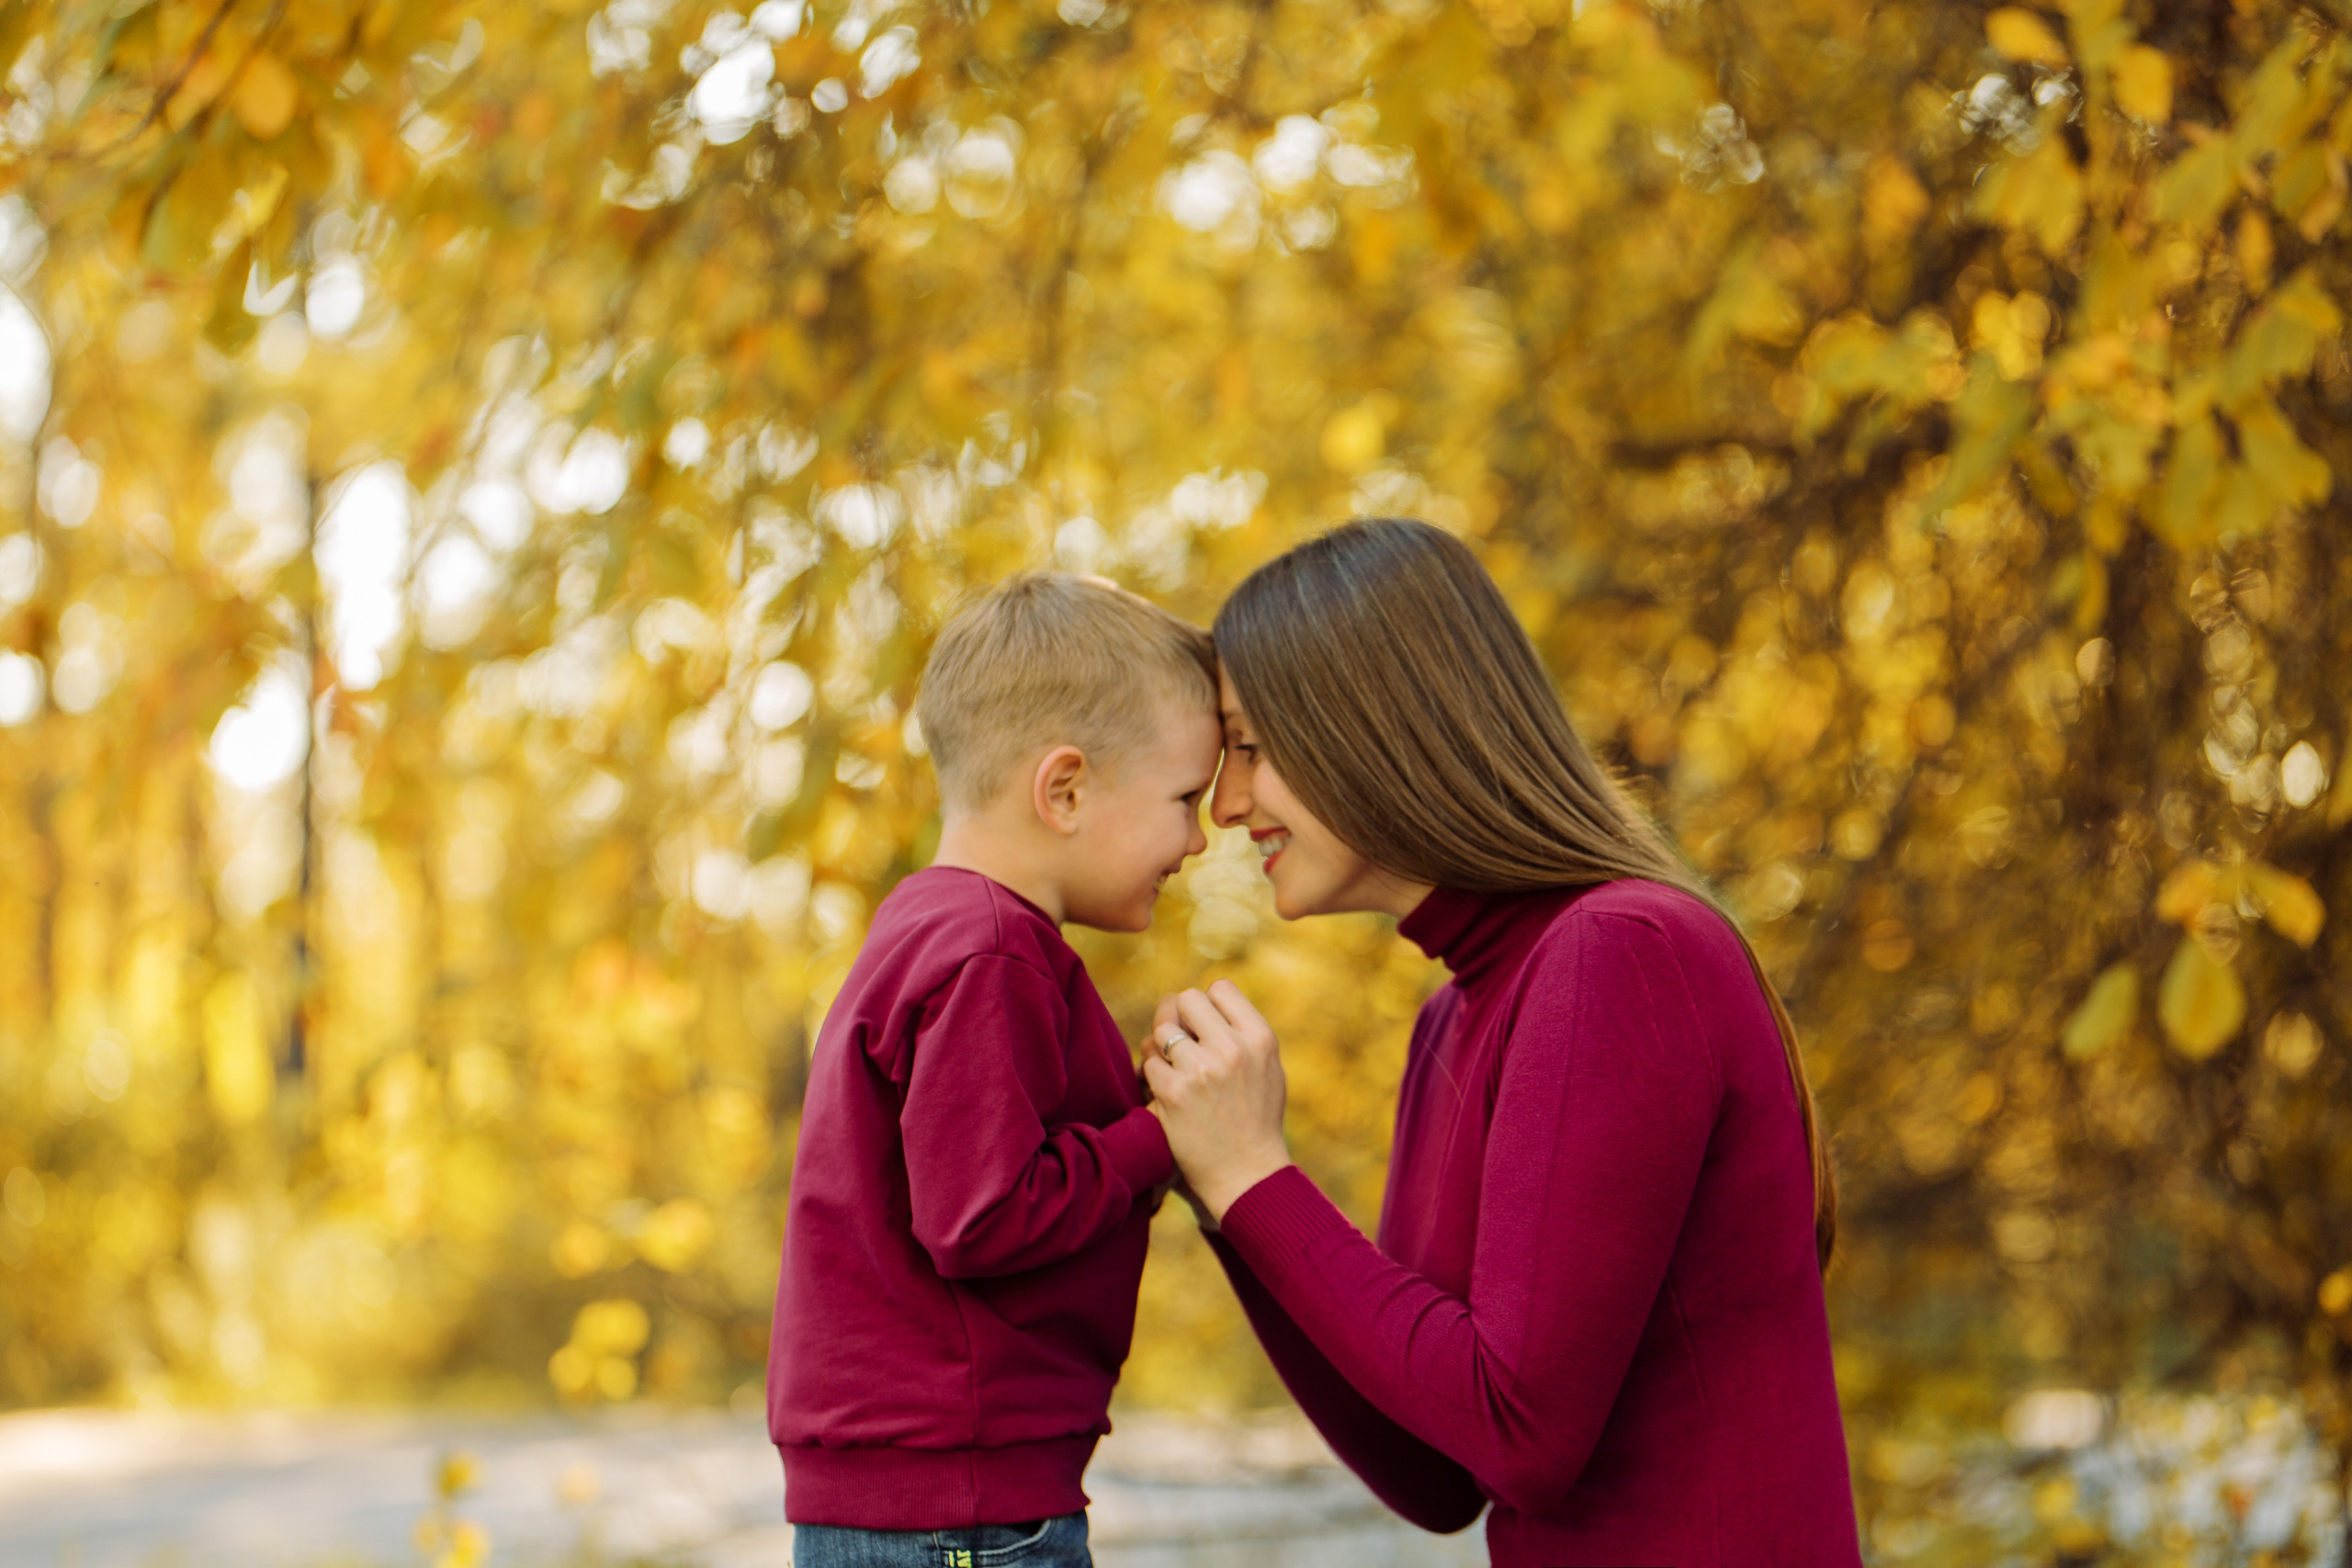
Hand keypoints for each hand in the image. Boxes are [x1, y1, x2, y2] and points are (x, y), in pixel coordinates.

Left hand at [1140, 980, 1291, 1222]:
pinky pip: (1148, 1062)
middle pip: (1186, 1000)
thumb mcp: (1268, 1068)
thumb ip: (1243, 1032)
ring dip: (1160, 1046)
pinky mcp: (1173, 1093)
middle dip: (1179, 1018)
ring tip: (1172, 1066)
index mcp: (1259, 1038)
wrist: (1246, 1175)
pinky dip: (1151, 1074)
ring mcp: (1201, 1070)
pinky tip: (1164, 1090)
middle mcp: (1232, 1048)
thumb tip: (1208, 998)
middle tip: (1181, 1041)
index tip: (1205, 1027)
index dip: (1207, 1005)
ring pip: (1161, 1030)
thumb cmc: (1256, 1120)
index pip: (1220, 989)